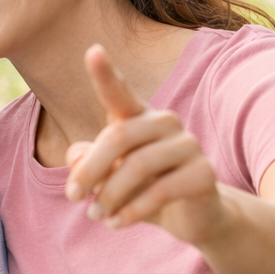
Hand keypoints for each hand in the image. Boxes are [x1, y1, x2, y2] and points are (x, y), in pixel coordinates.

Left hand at [65, 44, 223, 244]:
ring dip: (108, 195)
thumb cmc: (142, 189)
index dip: (106, 74)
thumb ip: (87, 163)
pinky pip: (159, 191)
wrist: (193, 217)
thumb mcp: (108, 178)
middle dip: (89, 170)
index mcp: (139, 119)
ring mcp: (188, 146)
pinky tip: (115, 223)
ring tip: (94, 215)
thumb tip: (74, 157)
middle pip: (117, 137)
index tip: (92, 50)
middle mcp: (165, 124)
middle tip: (71, 197)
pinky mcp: (203, 174)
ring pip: (137, 166)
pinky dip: (131, 211)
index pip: (120, 94)